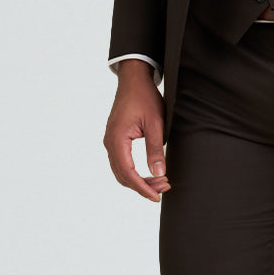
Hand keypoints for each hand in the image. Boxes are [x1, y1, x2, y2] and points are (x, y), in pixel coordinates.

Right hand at [103, 60, 170, 201]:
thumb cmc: (144, 96)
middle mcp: (110, 142)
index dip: (142, 188)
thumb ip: (155, 148)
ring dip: (139, 179)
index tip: (157, 196)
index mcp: (117, 139)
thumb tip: (158, 173)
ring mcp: (111, 141)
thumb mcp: (155, 122)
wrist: (134, 78)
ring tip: (160, 181)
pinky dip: (134, 171)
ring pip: (122, 171)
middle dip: (143, 185)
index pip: (128, 173)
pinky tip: (149, 172)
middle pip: (123, 175)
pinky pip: (122, 162)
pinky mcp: (115, 138)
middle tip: (164, 187)